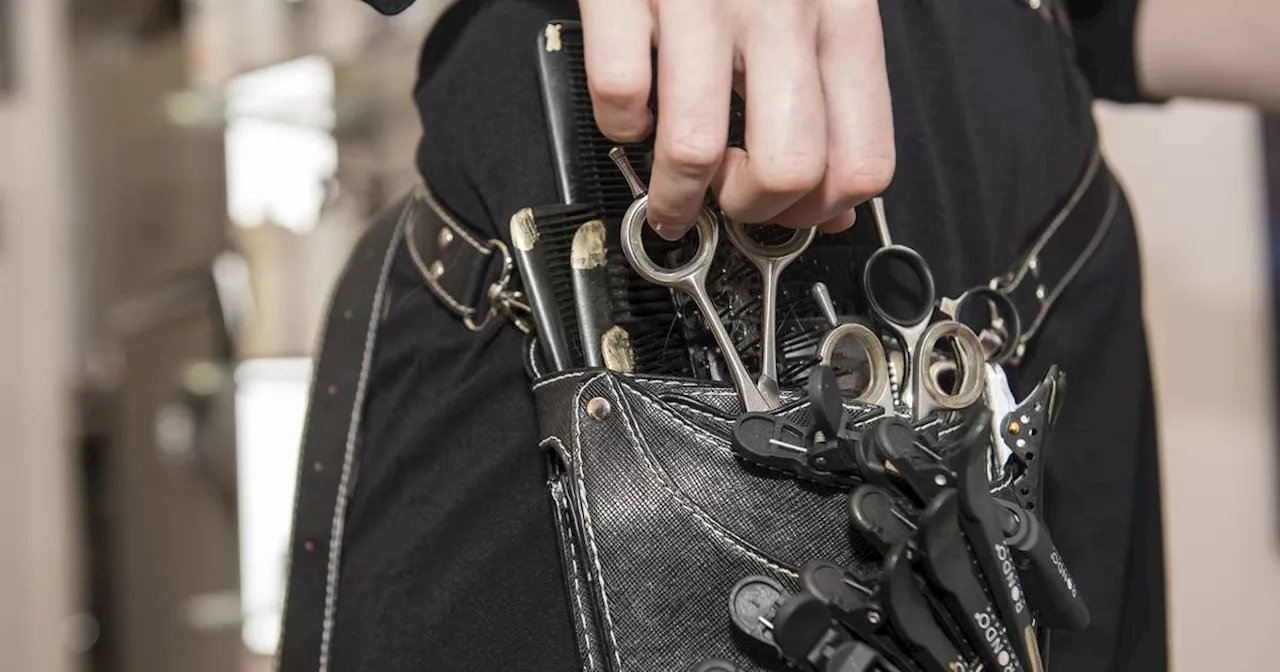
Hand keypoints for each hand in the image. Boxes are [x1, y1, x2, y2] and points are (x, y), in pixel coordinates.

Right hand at [579, 0, 894, 239]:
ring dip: (674, 194)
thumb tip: (834, 202)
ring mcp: (702, 1)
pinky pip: (619, 98)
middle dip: (748, 208)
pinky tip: (632, 112)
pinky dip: (618, 126)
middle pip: (789, 169)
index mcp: (842, 18)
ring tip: (669, 191)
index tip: (787, 212)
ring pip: (694, 149)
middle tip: (725, 199)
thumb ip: (836, 93)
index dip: (821, 210)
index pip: (863, 160)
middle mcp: (783, 10)